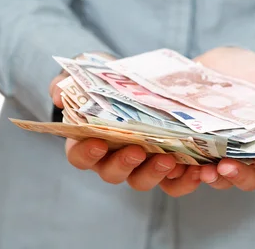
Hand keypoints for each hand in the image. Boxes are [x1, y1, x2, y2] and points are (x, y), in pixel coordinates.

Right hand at [50, 52, 201, 194]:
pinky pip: (173, 183)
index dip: (86, 153)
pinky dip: (184, 180)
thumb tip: (57, 94)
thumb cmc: (107, 79)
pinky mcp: (166, 165)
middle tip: (137, 150)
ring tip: (169, 159)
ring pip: (141, 181)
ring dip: (153, 174)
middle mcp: (112, 158)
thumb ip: (69, 80)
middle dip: (123, 164)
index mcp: (88, 140)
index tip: (98, 142)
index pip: (79, 156)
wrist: (143, 80)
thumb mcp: (88, 71)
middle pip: (111, 173)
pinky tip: (196, 169)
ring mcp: (140, 164)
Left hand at [194, 46, 254, 184]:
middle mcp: (246, 152)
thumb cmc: (247, 71)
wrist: (214, 62)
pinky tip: (181, 164)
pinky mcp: (193, 150)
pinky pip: (189, 173)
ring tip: (203, 169)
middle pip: (250, 177)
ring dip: (213, 178)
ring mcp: (219, 153)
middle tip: (226, 167)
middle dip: (239, 176)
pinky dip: (185, 175)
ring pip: (220, 179)